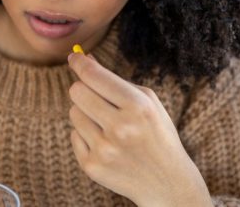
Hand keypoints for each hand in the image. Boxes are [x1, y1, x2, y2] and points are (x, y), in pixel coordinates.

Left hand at [67, 52, 212, 206]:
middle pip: (77, 92)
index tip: (74, 56)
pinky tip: (107, 144)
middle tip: (95, 94)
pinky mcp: (92, 166)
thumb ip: (115, 80)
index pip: (94, 76)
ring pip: (73, 113)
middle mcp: (120, 128)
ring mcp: (104, 149)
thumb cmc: (156, 133)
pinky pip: (74, 135)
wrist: (166, 181)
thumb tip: (84, 58)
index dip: (80, 62)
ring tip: (107, 125)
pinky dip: (86, 136)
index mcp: (138, 107)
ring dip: (86, 114)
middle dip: (83, 88)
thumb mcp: (146, 102)